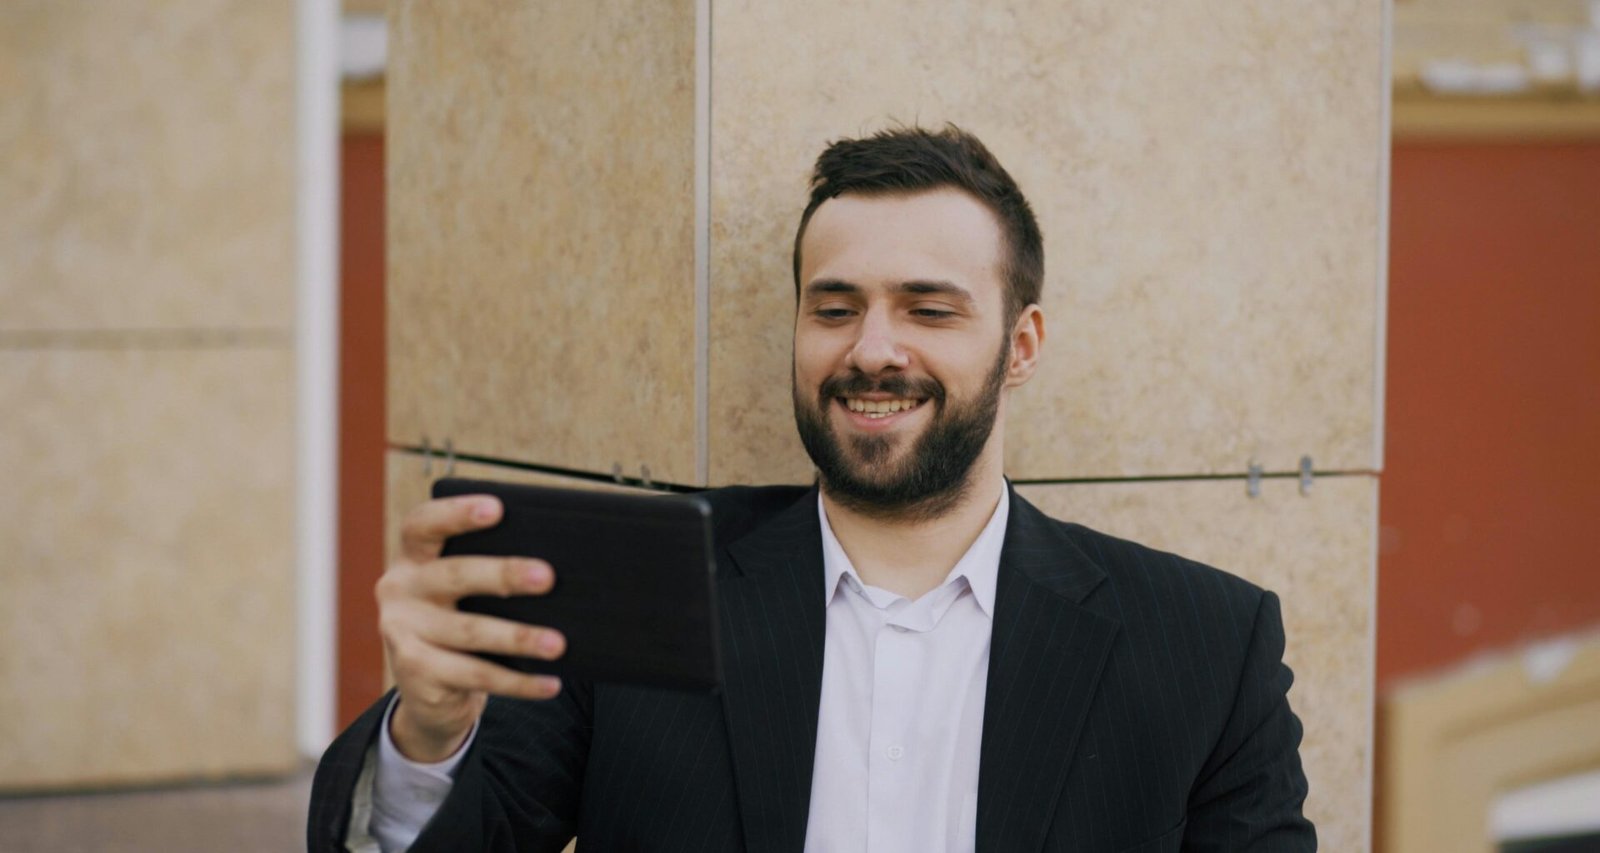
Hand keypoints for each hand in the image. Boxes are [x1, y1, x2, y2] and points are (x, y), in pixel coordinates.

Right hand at [377, 494, 565, 762]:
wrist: (429, 692)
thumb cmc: (461, 624)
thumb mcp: (467, 595)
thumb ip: (491, 577)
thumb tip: (556, 573)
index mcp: (413, 559)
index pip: (423, 525)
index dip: (456, 513)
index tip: (497, 507)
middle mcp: (400, 589)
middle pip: (454, 575)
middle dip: (503, 574)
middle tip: (547, 577)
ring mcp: (402, 632)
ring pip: (468, 631)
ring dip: (518, 637)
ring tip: (557, 643)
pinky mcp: (415, 673)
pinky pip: (476, 675)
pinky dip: (518, 682)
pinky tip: (550, 682)